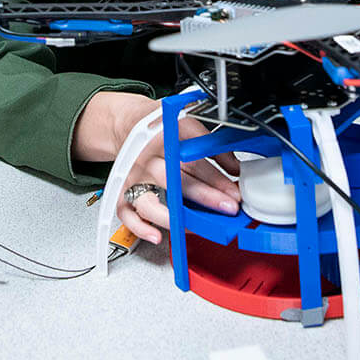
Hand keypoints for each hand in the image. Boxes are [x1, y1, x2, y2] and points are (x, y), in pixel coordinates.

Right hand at [75, 91, 240, 244]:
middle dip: (205, 197)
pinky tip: (156, 235)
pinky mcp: (122, 191)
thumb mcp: (190, 127)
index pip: (193, 162)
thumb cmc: (161, 128)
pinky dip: (139, 227)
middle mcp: (147, 159)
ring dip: (173, 217)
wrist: (127, 124)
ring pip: (148, 202)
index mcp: (164, 140)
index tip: (234, 193)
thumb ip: (214, 148)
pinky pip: (125, 213)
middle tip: (227, 208)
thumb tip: (236, 170)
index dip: (217, 179)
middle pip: (175, 181)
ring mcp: (134, 178)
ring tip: (195, 226)